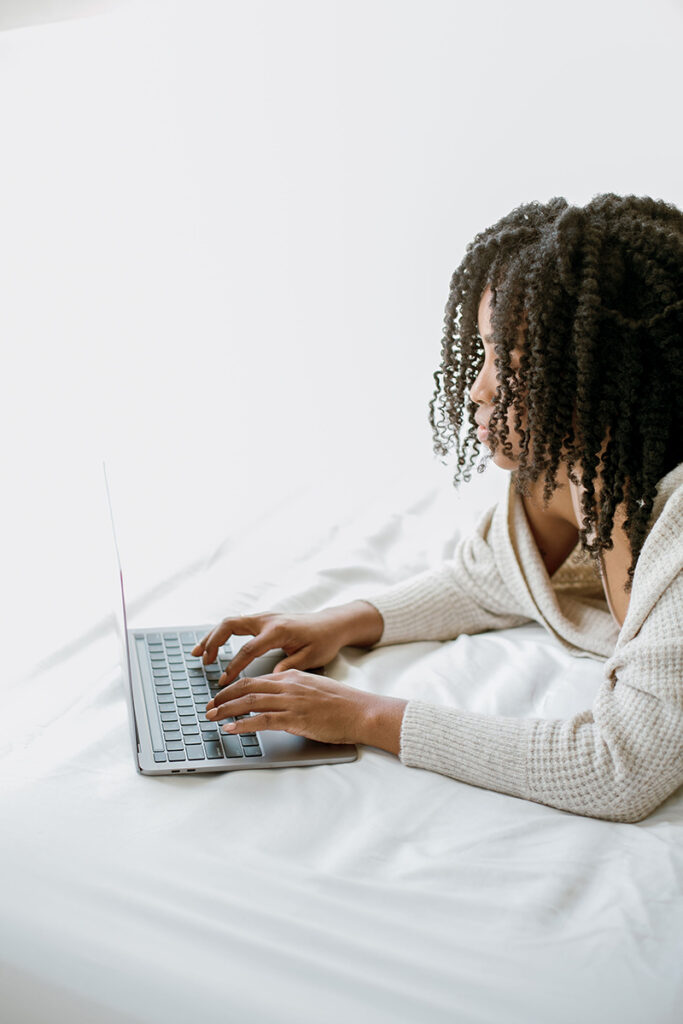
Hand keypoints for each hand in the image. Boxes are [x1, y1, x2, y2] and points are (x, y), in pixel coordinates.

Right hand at [192, 603, 382, 687]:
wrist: (332, 624)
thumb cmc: (324, 641)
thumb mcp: (311, 657)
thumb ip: (289, 667)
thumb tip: (270, 680)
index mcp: (278, 630)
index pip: (248, 648)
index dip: (233, 665)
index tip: (223, 680)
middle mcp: (267, 620)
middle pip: (231, 625)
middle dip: (213, 642)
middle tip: (202, 661)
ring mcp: (264, 617)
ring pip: (230, 622)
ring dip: (212, 636)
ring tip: (199, 653)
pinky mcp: (263, 620)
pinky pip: (236, 624)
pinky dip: (221, 634)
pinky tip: (212, 645)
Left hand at [204, 668, 405, 749]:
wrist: (361, 711)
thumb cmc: (341, 704)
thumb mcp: (313, 688)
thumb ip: (293, 690)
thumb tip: (274, 700)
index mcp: (292, 676)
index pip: (255, 678)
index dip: (233, 688)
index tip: (220, 697)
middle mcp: (288, 685)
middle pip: (246, 687)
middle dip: (223, 697)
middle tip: (209, 706)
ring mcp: (291, 701)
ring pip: (250, 702)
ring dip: (227, 710)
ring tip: (212, 717)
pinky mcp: (296, 718)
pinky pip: (262, 720)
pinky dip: (243, 724)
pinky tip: (232, 729)